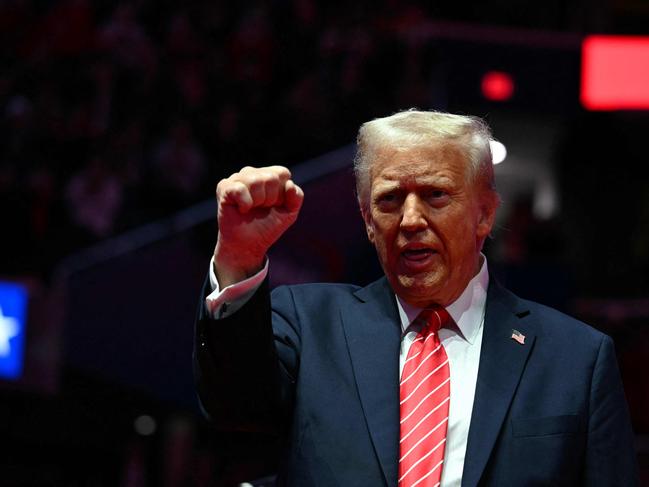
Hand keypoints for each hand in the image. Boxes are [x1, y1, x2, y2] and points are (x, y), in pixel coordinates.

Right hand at [213, 166, 303, 286]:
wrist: (248, 244)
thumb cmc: (268, 226)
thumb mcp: (289, 213)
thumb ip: (297, 197)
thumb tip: (289, 184)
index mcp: (269, 175)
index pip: (282, 173)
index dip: (281, 194)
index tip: (274, 205)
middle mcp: (253, 173)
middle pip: (270, 178)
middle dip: (269, 199)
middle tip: (260, 209)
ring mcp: (237, 178)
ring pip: (255, 181)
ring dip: (257, 202)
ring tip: (251, 209)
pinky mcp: (224, 187)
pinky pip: (239, 189)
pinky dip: (244, 204)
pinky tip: (241, 210)